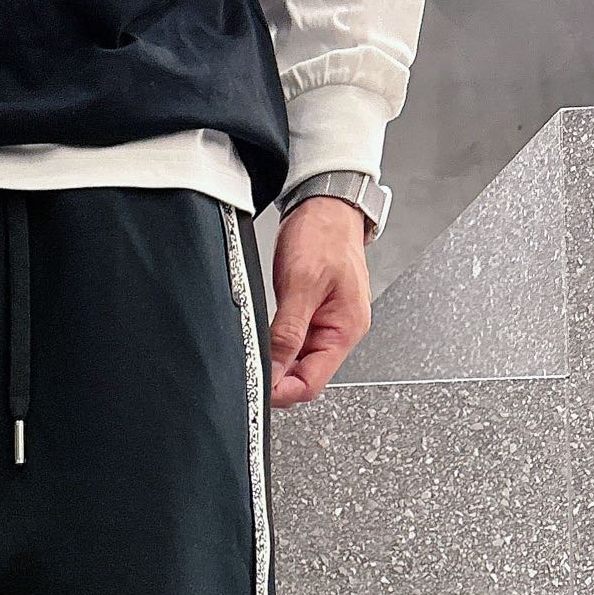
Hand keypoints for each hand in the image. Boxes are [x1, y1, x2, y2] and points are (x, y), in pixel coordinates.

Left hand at [269, 197, 371, 409]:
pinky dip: (277, 346)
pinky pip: (294, 343)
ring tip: (253, 352)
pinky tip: (262, 339)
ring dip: (275, 362)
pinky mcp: (314, 315)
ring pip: (297, 362)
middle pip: (304, 377)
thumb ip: (288, 332)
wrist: (327, 204)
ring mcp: (328, 324)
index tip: (256, 386)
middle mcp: (340, 332)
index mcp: (346, 329)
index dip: (282, 390)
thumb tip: (273, 369)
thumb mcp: (301, 283)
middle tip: (247, 371)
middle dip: (276, 379)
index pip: (312, 384)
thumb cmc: (323, 234)